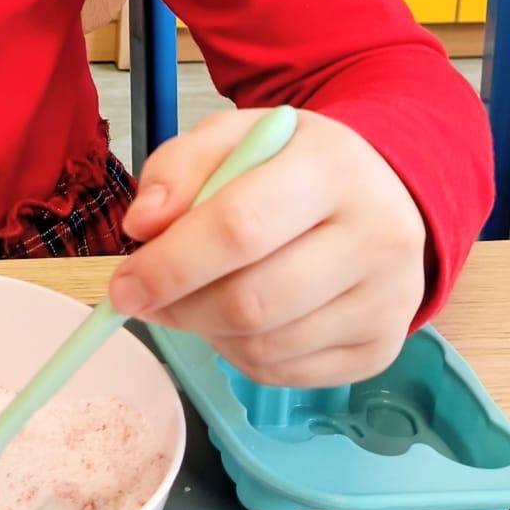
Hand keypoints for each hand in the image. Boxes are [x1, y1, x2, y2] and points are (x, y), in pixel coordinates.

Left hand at [110, 108, 427, 387]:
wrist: (379, 191)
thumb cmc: (291, 162)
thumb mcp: (233, 136)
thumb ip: (178, 168)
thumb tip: (141, 227)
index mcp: (333, 169)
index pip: (240, 229)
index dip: (171, 265)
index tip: (122, 285)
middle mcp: (376, 238)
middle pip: (251, 301)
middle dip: (180, 307)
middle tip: (145, 297)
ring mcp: (387, 302)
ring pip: (264, 346)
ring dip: (205, 331)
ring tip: (195, 296)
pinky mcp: (382, 350)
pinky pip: (284, 373)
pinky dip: (238, 353)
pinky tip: (234, 317)